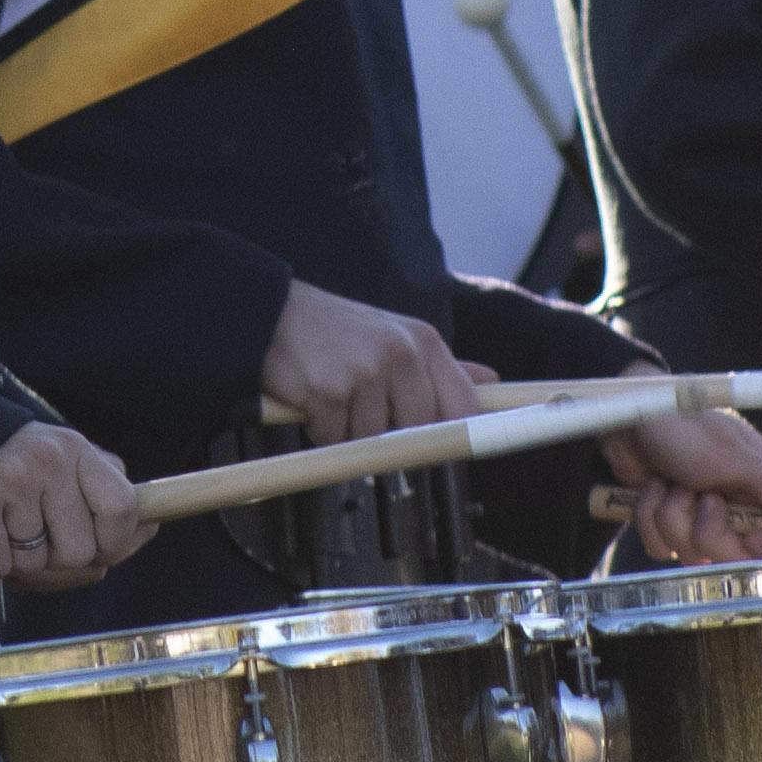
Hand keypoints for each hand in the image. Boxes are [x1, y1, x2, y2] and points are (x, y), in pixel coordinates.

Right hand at [0, 423, 147, 591]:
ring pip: (35, 564)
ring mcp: (10, 482)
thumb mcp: (64, 466)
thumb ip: (106, 498)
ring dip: (16, 562)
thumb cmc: (13, 468)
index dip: (115, 542)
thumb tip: (148, 530)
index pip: (122, 508)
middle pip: (80, 551)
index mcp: (76, 451)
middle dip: (58, 561)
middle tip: (33, 538)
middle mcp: (48, 462)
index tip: (99, 548)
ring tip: (1, 533)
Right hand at [259, 281, 486, 439]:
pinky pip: (335, 440)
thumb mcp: (394, 336)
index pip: (462, 405)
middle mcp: (401, 355)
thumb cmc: (336, 331)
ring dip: (350, 433)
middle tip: (364, 414)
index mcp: (423, 342)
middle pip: (418, 432)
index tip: (441, 448)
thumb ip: (440, 365)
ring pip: (373, 441)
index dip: (453, 434)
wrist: (269, 313)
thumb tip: (492, 381)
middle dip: (391, 436)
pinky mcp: (329, 393)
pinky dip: (321, 431)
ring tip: (333, 399)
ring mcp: (365, 374)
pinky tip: (312, 402)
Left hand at [604, 409, 761, 562]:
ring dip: (672, 515)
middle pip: (735, 557)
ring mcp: (701, 519)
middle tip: (703, 496)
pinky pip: (660, 547)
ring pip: (691, 552)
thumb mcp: (732, 453)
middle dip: (708, 530)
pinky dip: (649, 517)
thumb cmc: (685, 425)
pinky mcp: (670, 523)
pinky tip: (652, 488)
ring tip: (672, 482)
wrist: (630, 420)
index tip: (753, 540)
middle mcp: (737, 510)